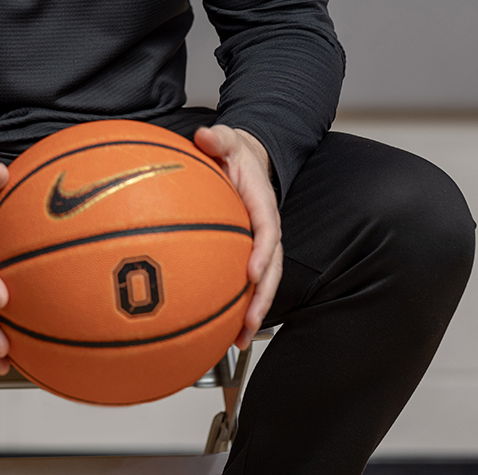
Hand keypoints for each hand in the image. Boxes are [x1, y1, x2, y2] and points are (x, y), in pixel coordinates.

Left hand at [193, 124, 282, 348]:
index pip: (268, 230)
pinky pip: (248, 284)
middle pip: (272, 269)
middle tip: (249, 322)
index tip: (252, 271)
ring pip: (263, 284)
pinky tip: (224, 333)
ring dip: (254, 312)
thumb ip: (218, 139)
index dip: (263, 252)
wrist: (246, 161)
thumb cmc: (235, 154)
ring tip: (238, 341)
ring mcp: (260, 247)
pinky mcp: (248, 256)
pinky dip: (240, 308)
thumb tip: (205, 136)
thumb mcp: (227, 140)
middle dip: (263, 297)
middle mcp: (266, 231)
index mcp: (263, 205)